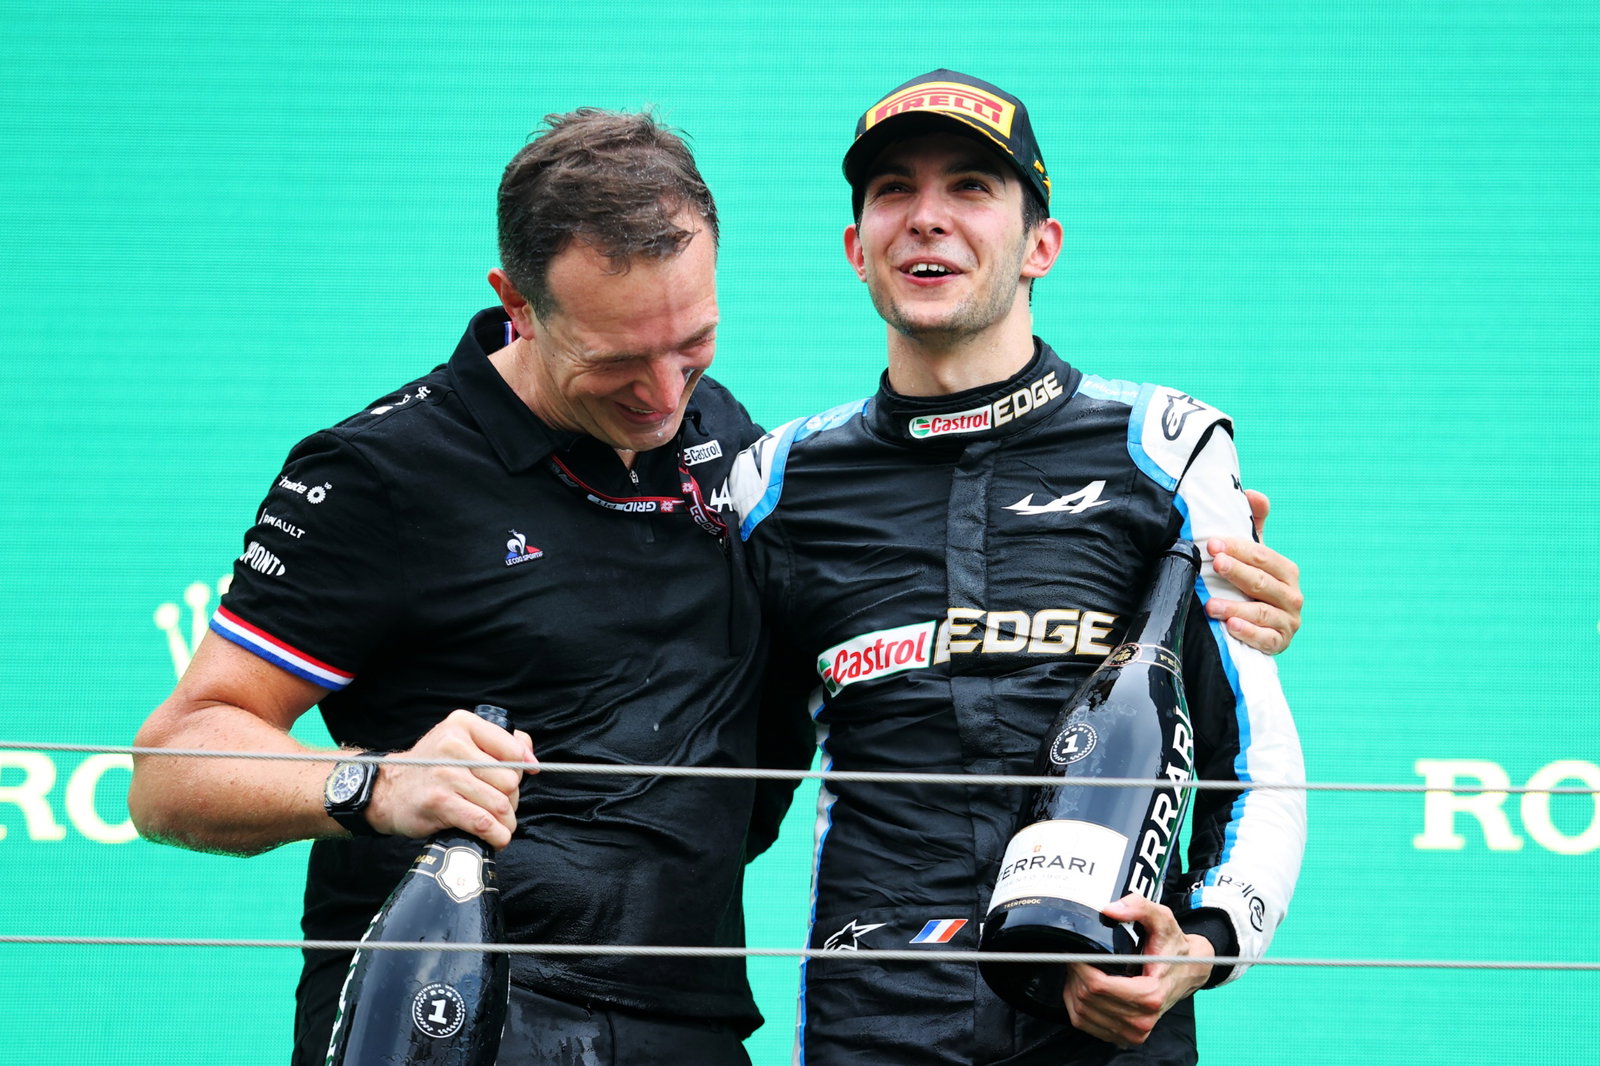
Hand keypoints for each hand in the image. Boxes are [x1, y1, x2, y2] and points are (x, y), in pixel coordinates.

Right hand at [365, 709, 536, 848]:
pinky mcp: (439, 802)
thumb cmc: (433, 767)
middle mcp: (454, 745)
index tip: (518, 780)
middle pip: (510, 780)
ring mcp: (446, 774)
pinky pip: (483, 822)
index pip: (514, 749)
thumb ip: (502, 742)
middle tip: (501, 806)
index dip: (522, 768)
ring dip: (507, 821)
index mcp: (463, 724)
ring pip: (500, 803)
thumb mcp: (462, 740)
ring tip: (501, 825)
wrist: (388, 790)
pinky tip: (497, 838)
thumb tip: (532, 761)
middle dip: (512, 799)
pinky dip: (497, 835)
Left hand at [1061, 895, 1213, 1047]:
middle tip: (1076, 956)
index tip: (1075, 950)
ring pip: (1081, 1013)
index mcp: (1150, 995)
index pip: (1098, 986)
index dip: (1080, 966)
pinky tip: (1085, 987)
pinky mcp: (1124, 1037)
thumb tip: (1110, 909)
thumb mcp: (1161, 918)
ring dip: (1074, 989)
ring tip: (1081, 969)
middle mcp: (1142, 1020)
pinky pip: (1084, 1023)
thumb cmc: (1173, 947)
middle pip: (1087, 999)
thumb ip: (1138, 907)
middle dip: (1076, 974)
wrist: (1188, 972)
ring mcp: (1133, 1032)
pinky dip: (1077, 1004)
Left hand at [1205, 490, 1302, 654]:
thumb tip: (1253, 493)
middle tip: (1214, 563)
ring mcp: (1287, 622)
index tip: (1213, 544)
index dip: (1238, 549)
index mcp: (1286, 571)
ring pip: (1262, 613)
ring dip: (1235, 608)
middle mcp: (1292, 596)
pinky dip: (1249, 634)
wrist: (1255, 626)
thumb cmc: (1251, 584)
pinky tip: (1231, 627)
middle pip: (1262, 583)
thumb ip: (1253, 525)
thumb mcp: (1254, 557)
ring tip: (1210, 605)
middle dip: (1236, 572)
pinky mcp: (1279, 644)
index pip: (1263, 557)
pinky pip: (1266, 640)